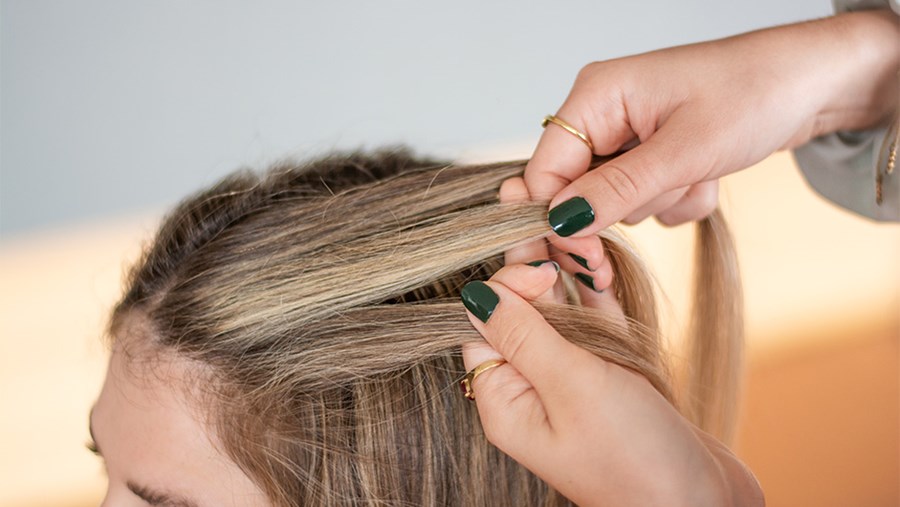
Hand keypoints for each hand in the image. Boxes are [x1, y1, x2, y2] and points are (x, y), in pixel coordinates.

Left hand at [458, 179, 763, 505]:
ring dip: (566, 270)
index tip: (539, 267)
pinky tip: (597, 260)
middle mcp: (532, 390)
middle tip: (544, 211)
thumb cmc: (634, 460)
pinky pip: (594, 324)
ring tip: (577, 231)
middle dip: (531, 262)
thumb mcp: (572, 388)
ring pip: (558, 311)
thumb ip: (526, 335)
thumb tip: (474, 292)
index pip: (484, 324)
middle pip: (520, 311)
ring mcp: (573, 383)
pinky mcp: (611, 378)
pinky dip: (596, 293)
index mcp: (506, 401)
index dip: (505, 284)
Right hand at [525, 10, 899, 269]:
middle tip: (671, 194)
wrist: (816, 81)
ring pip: (615, 200)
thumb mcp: (684, 151)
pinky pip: (646, 198)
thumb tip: (560, 223)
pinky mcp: (653, 153)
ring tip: (701, 170)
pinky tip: (709, 173)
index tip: (588, 258)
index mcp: (596, 94)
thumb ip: (616, 190)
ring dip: (661, 200)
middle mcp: (603, 112)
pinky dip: (679, 197)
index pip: (543, 170)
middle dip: (626, 204)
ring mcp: (628, 133)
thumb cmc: (756, 93)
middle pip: (577, 189)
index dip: (558, 218)